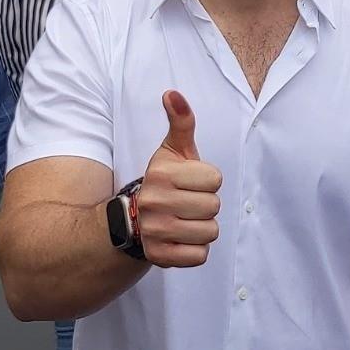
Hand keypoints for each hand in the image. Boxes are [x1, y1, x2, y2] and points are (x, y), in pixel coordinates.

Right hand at [136, 91, 221, 267]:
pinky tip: (181, 238)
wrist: (134, 219)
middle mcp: (155, 203)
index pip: (215, 180)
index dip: (209, 181)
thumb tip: (172, 93)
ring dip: (203, 228)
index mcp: (162, 174)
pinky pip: (200, 256)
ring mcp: (155, 231)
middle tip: (188, 203)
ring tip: (185, 220)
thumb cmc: (166, 180)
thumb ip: (181, 121)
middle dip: (206, 205)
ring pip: (210, 232)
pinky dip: (196, 250)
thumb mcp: (174, 150)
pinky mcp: (159, 256)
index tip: (192, 182)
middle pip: (214, 207)